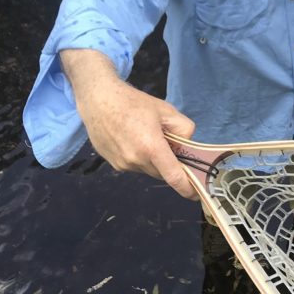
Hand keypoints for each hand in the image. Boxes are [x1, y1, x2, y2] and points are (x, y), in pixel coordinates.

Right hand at [60, 49, 198, 199]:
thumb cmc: (132, 102)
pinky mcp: (113, 164)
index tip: (195, 194)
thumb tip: (186, 146)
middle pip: (161, 173)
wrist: (98, 99)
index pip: (174, 177)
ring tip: (144, 136)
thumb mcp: (166, 110)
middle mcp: (136, 160)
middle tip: (167, 143)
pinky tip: (131, 139)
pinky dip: (138, 157)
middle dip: (168, 163)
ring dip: (152, 160)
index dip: (187, 188)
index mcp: (151, 147)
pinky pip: (134, 166)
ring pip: (147, 169)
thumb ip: (184, 129)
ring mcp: (122, 164)